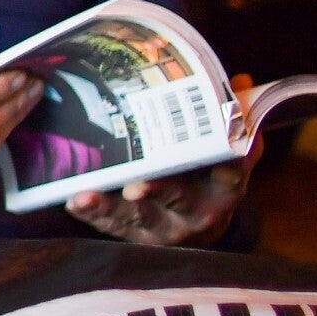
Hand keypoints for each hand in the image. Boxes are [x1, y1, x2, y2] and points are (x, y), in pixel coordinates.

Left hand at [67, 75, 256, 244]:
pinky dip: (93, 214)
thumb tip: (241, 81)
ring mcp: (165, 226)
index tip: (216, 158)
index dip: (226, 166)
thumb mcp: (227, 155)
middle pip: (177, 198)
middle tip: (136, 186)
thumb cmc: (208, 178)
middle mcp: (197, 211)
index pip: (229, 175)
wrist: (201, 226)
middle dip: (157, 190)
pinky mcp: (137, 234)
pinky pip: (113, 225)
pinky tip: (75, 202)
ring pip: (138, 216)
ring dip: (110, 206)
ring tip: (87, 196)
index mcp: (224, 188)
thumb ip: (231, 121)